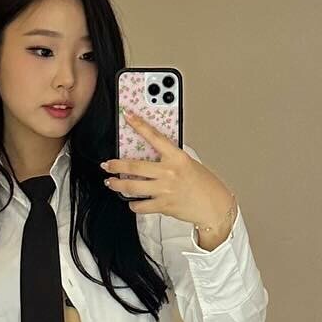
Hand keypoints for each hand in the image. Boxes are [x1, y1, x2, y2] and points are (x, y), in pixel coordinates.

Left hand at [101, 112, 233, 230]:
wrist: (214, 205)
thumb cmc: (203, 184)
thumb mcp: (188, 164)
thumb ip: (170, 159)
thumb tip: (152, 155)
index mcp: (176, 157)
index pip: (154, 137)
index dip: (139, 125)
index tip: (128, 116)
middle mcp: (169, 172)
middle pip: (134, 167)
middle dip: (116, 165)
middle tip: (107, 164)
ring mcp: (165, 189)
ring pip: (132, 187)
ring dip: (117, 185)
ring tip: (111, 183)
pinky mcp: (163, 205)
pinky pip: (140, 205)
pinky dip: (133, 204)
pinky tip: (132, 201)